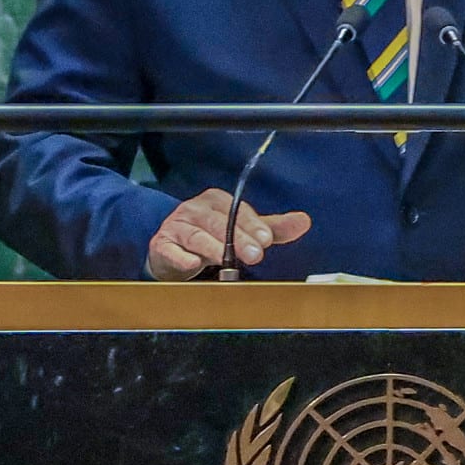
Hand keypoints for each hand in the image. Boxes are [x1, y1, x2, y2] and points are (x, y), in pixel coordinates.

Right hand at [146, 187, 312, 280]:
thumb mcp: (242, 231)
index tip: (266, 240)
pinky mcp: (161, 244)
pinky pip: (170, 250)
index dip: (253, 225)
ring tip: (225, 260)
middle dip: (237, 238)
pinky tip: (192, 264)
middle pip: (218, 222)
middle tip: (255, 254)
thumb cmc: (210, 238)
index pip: (237, 210)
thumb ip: (271, 228)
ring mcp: (177, 226)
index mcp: (217, 201)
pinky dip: (181, 257)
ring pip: (196, 236)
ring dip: (212, 248)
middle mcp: (195, 209)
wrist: (171, 251)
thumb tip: (304, 221)